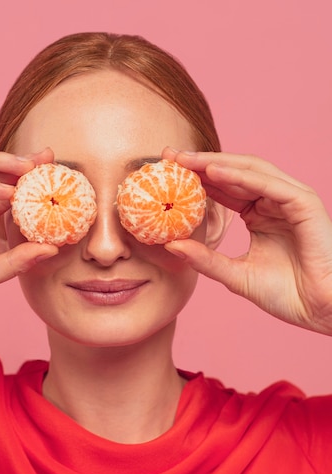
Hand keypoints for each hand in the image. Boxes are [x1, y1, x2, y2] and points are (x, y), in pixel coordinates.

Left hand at [162, 147, 331, 334]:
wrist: (320, 310)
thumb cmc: (287, 294)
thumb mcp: (235, 275)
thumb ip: (205, 260)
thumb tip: (170, 245)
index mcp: (259, 215)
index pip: (224, 189)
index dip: (195, 180)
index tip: (165, 174)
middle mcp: (273, 202)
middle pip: (234, 173)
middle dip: (201, 163)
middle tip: (169, 156)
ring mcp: (290, 200)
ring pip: (251, 172)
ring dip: (217, 163)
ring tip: (186, 159)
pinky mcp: (304, 203)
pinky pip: (270, 184)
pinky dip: (242, 176)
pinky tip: (214, 171)